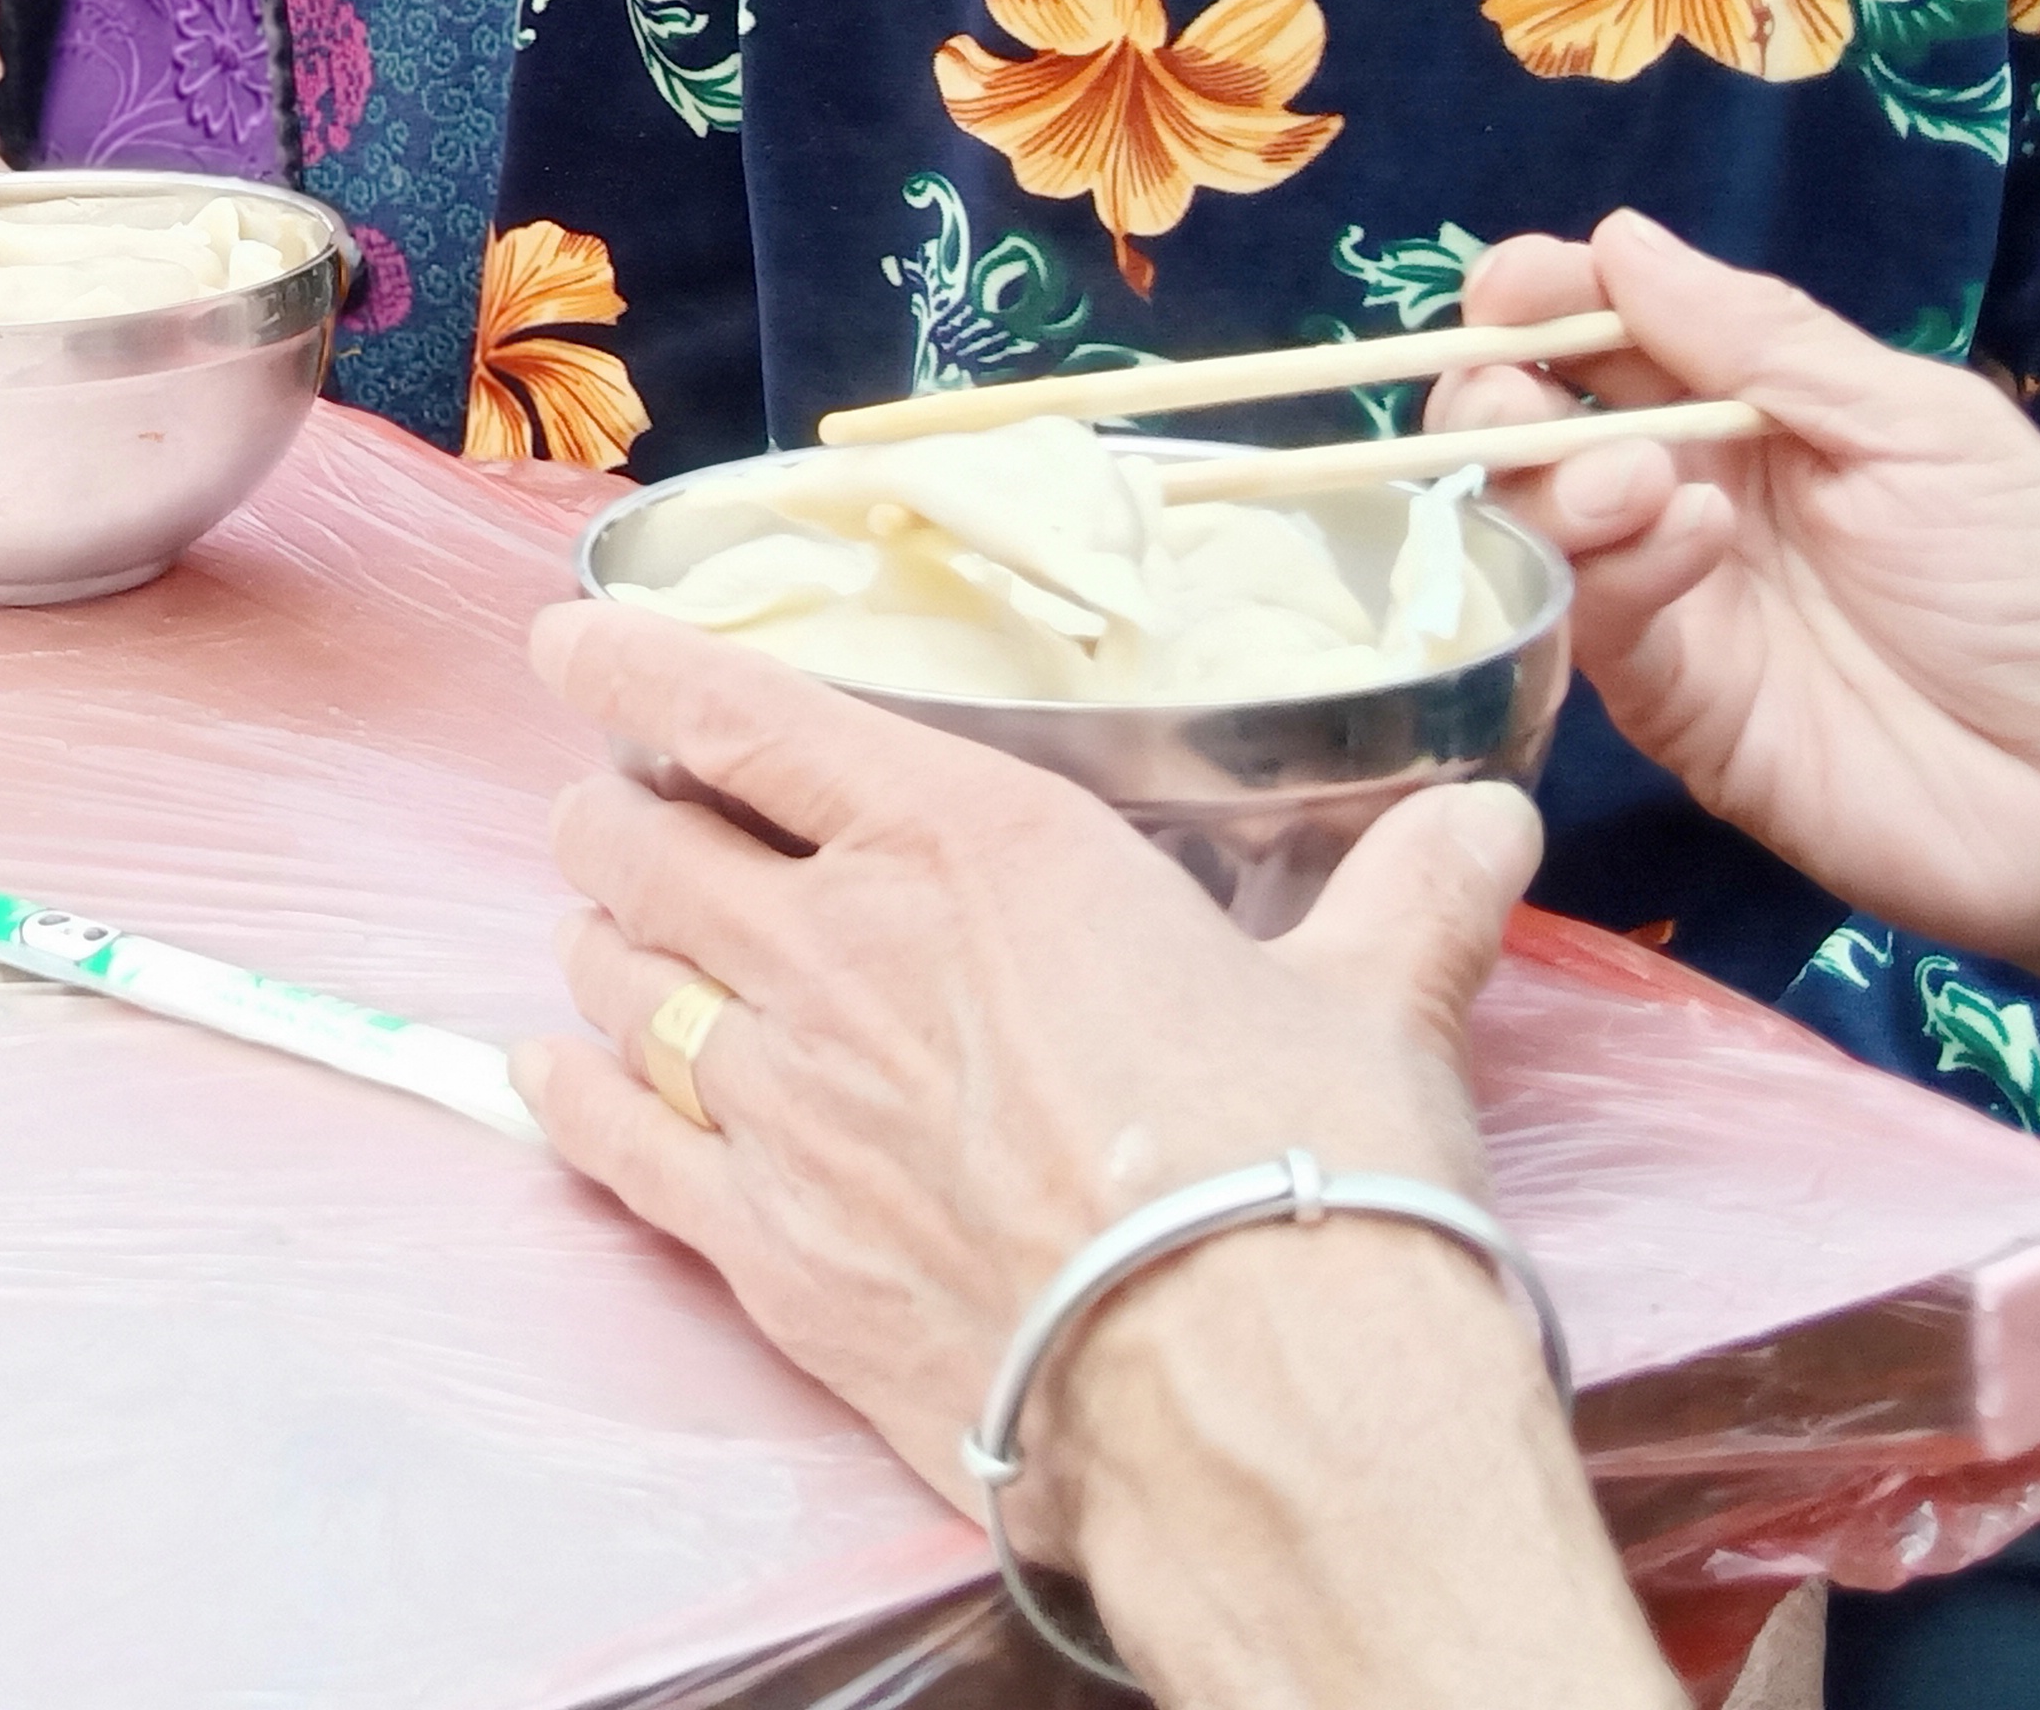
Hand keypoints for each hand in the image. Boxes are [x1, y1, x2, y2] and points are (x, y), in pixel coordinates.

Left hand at [515, 600, 1526, 1524]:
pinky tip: (551, 1079)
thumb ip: (1407, 897)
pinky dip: (567, 1098)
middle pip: (636, 842)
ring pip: (611, 979)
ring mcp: (783, 1102)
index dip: (632, 661)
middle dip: (614, 817)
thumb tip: (1488, 824)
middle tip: (629, 818)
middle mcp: (838, 951)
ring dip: (599, 948)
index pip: (737, 711)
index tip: (570, 636)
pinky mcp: (766, 1250)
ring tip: (612, 940)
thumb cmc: (1311, 1177)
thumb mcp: (1374, 1003)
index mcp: (967, 847)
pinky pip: (610, 1143)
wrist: (1259, 1404)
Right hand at [1443, 212, 2039, 995]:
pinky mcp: (1667, 705)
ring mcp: (1669, 603)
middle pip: (1528, 426)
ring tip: (1638, 482)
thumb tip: (1614, 237)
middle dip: (1495, 392)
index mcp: (1751, 413)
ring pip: (1532, 522)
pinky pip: (1588, 624)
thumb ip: (1764, 339)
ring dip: (1552, 480)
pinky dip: (1612, 568)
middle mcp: (1686, 496)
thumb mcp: (1921, 427)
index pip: (1602, 333)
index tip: (1506, 291)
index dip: (1537, 300)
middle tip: (1518, 394)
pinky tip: (1688, 545)